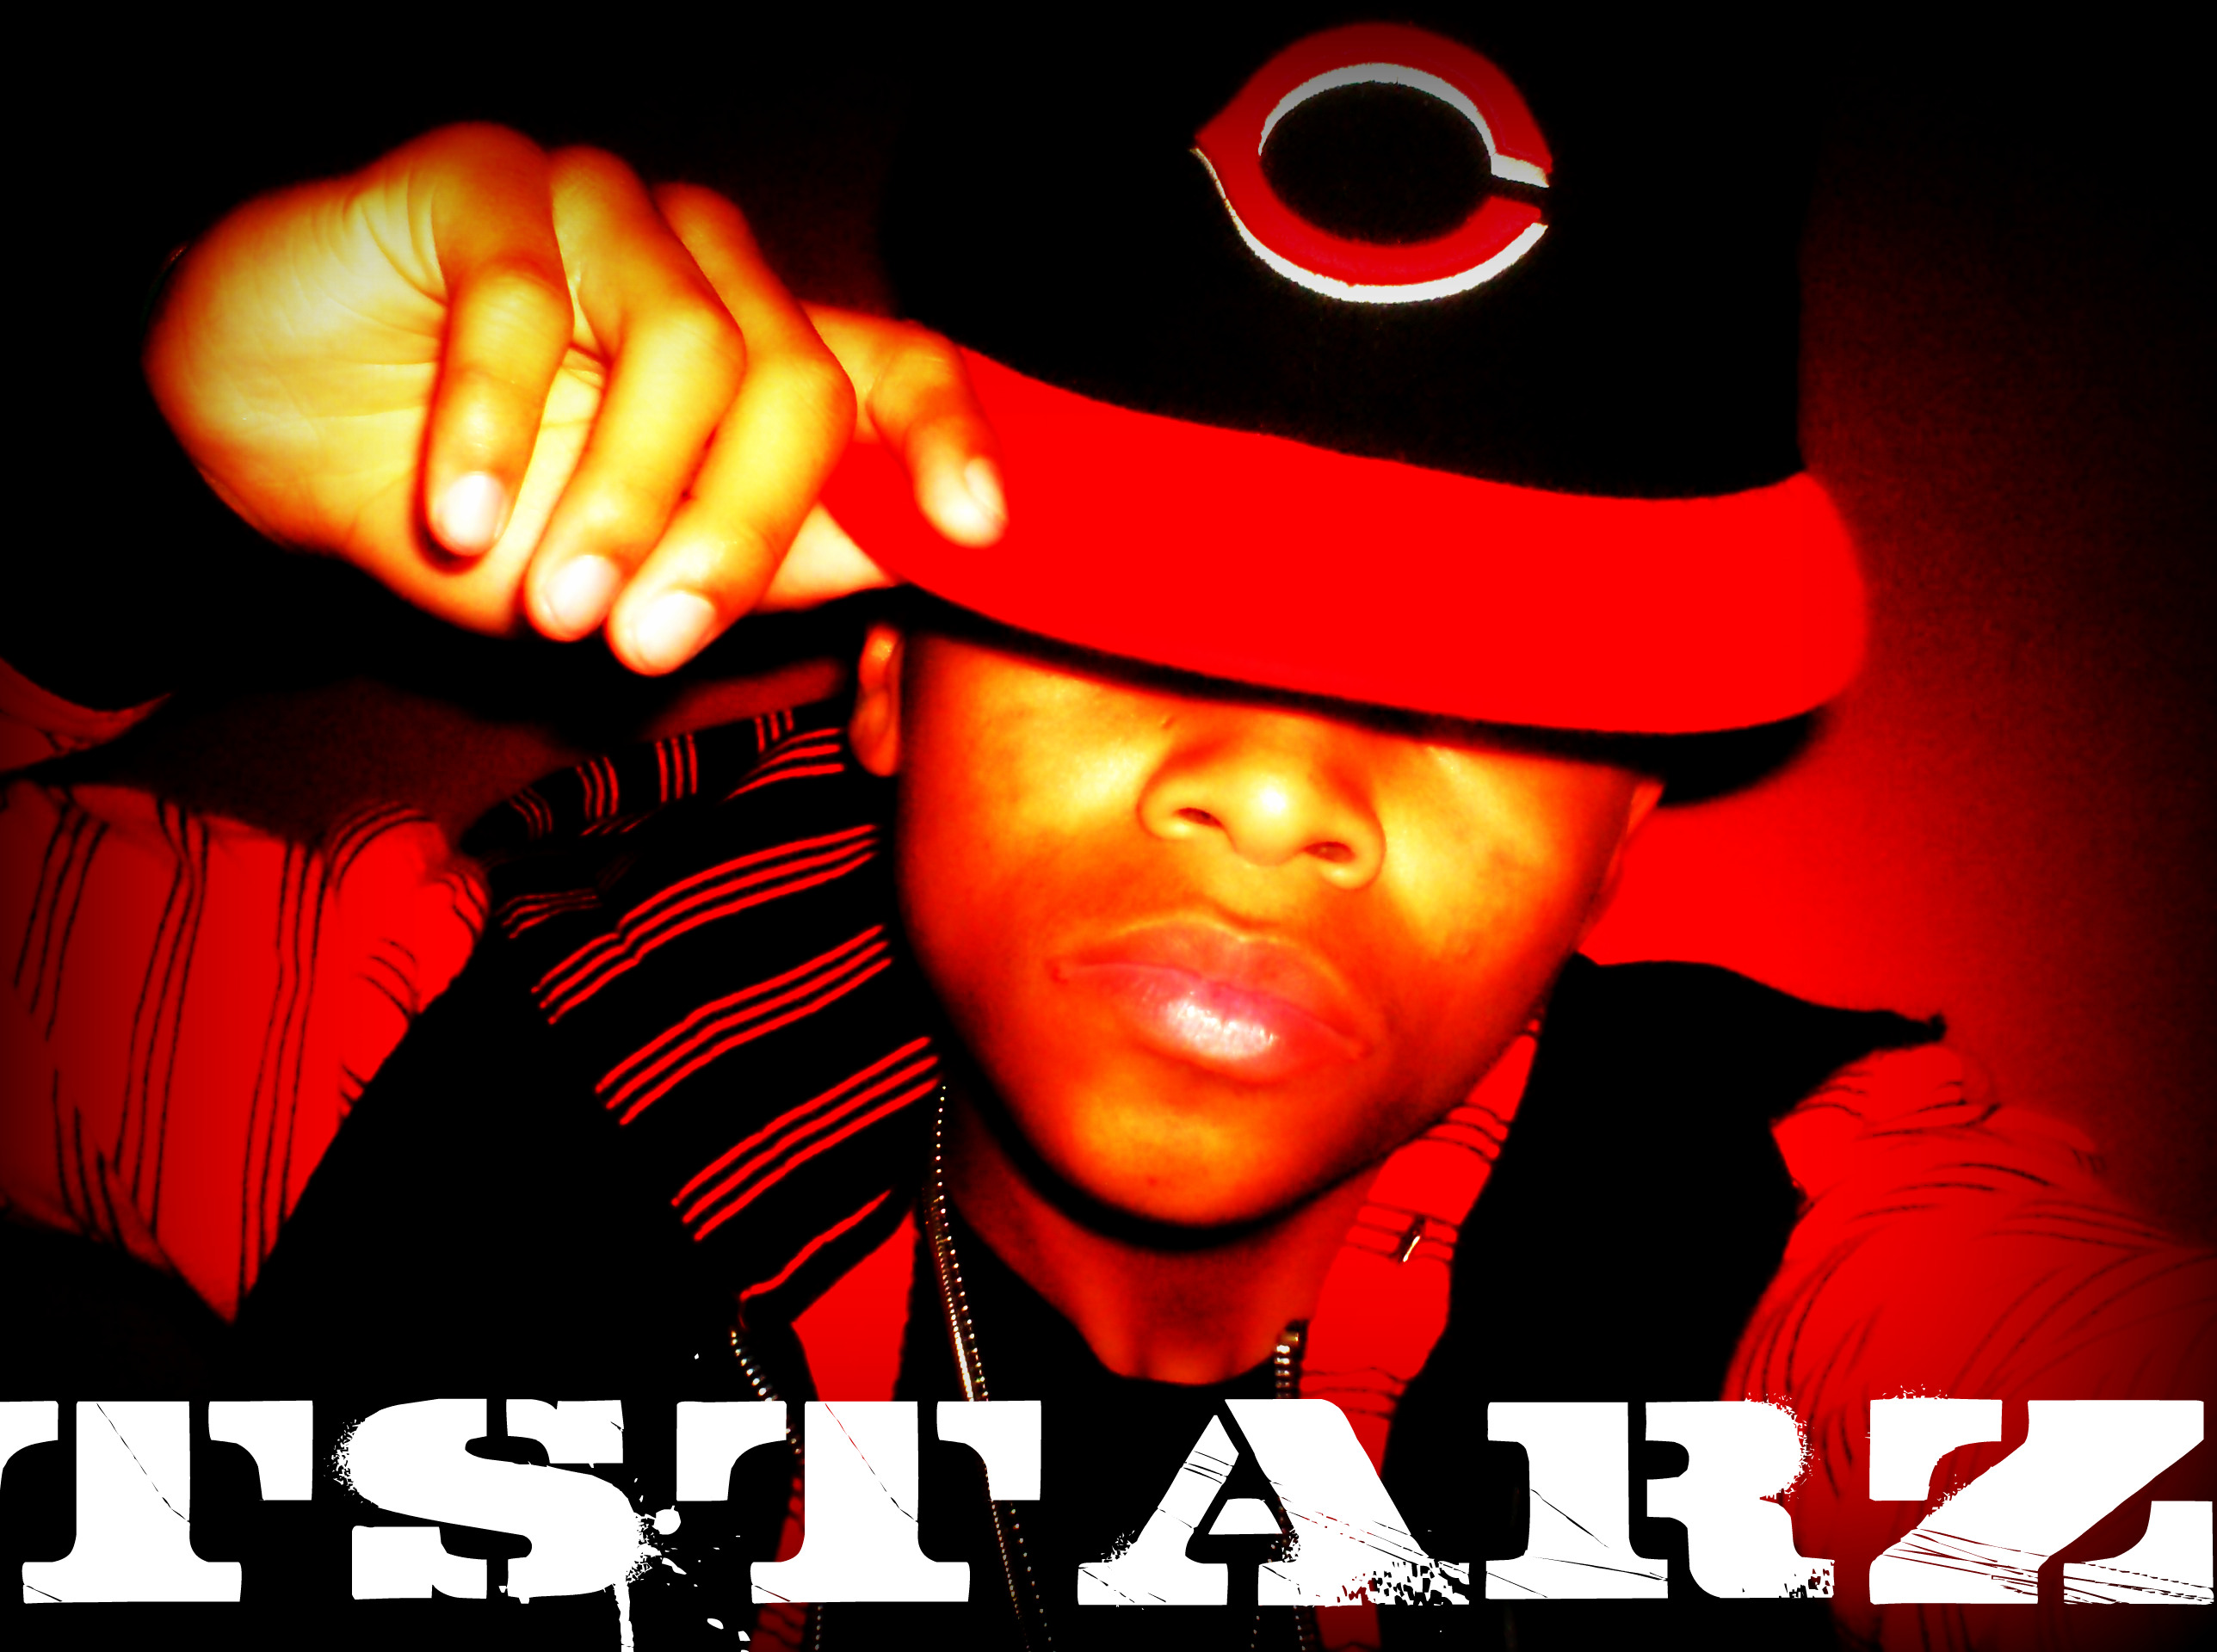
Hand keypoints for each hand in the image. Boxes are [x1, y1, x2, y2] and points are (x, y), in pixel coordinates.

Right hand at [143, 123, 1003, 672]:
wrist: (269, 433)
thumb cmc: (481, 513)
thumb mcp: (632, 572)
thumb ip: (770, 556)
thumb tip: (917, 550)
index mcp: (761, 350)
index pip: (897, 368)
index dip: (952, 438)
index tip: (978, 529)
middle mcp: (704, 265)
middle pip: (800, 382)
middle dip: (739, 533)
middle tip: (653, 644)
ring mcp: (604, 206)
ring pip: (687, 343)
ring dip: (624, 498)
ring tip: (554, 601)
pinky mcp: (485, 179)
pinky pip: (525, 300)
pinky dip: (497, 429)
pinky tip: (460, 514)